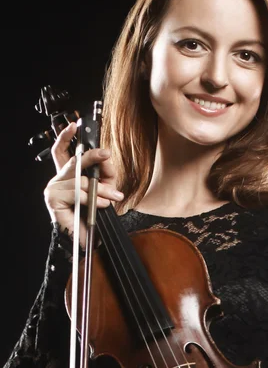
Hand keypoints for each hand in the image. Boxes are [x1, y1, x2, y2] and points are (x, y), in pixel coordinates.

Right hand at [44, 121, 123, 247]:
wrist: (85, 241)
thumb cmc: (93, 215)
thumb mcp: (104, 189)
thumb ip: (106, 173)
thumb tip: (107, 159)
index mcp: (67, 175)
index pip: (62, 151)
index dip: (65, 137)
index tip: (74, 125)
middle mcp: (58, 180)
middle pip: (74, 162)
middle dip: (92, 158)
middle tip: (106, 155)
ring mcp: (53, 189)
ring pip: (81, 181)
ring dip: (101, 189)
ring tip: (113, 197)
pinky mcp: (53, 201)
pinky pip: (78, 194)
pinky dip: (93, 199)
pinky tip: (102, 204)